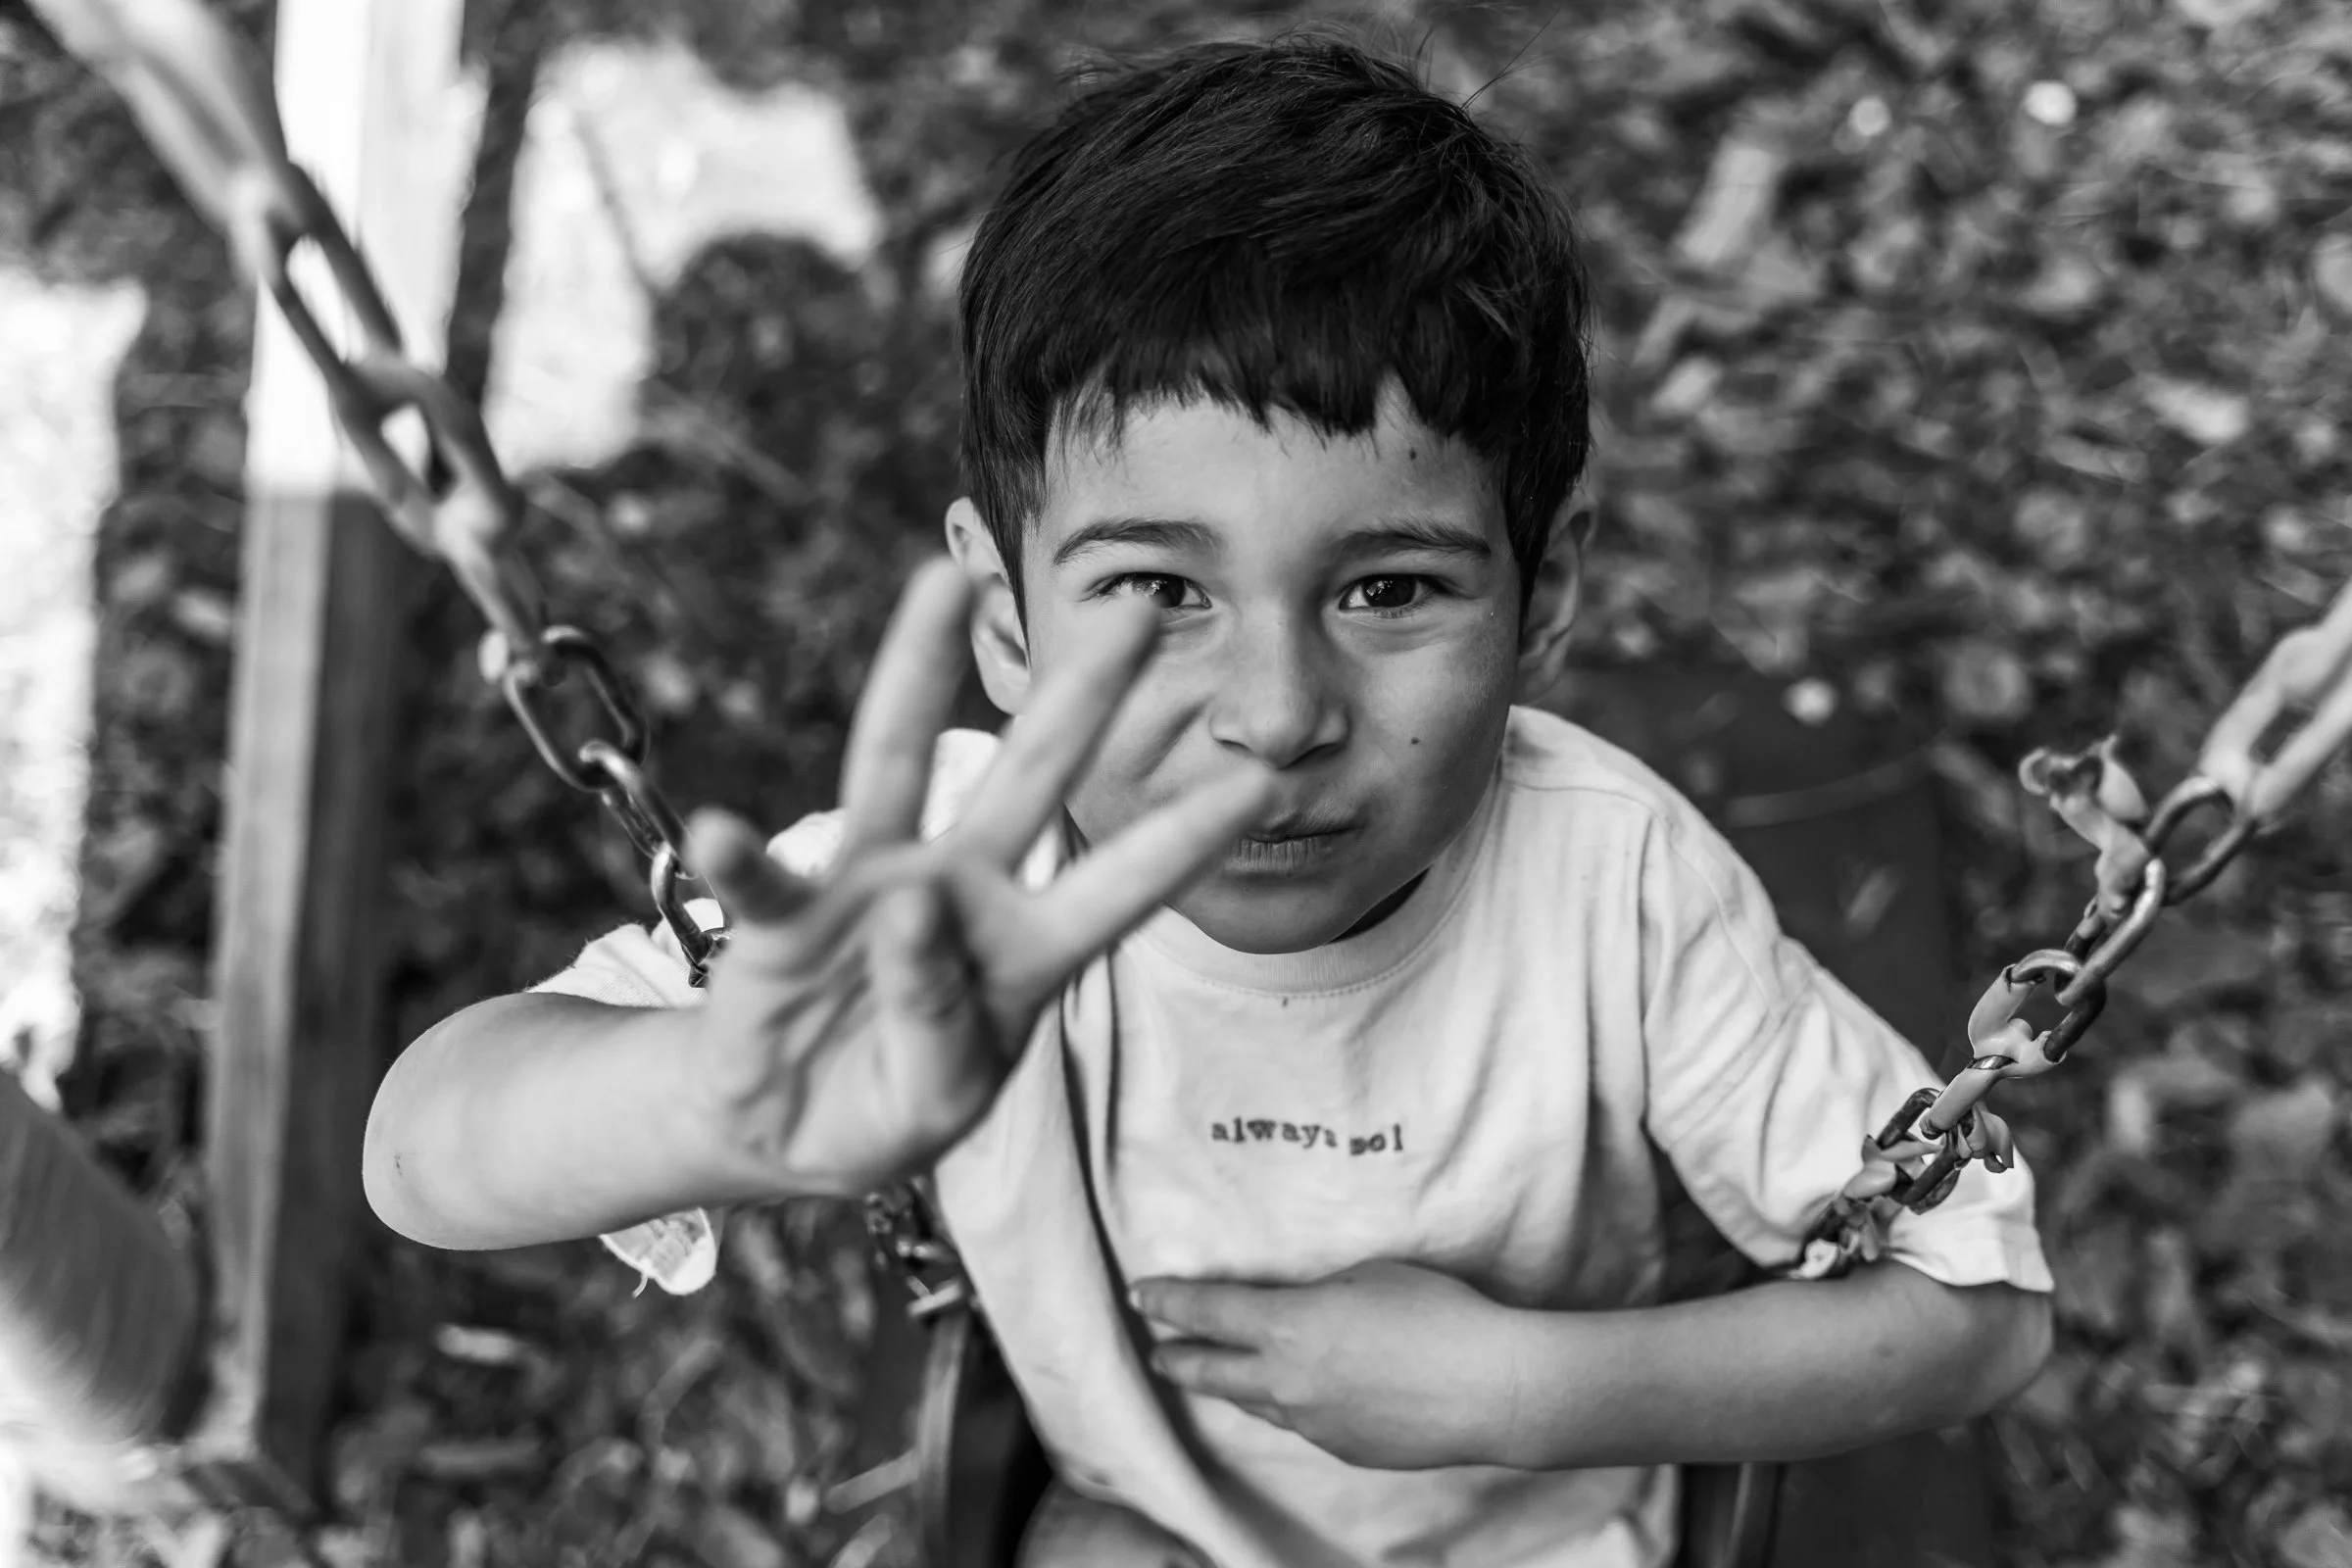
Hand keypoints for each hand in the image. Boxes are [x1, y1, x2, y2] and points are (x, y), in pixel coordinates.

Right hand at [685, 557, 1274, 1198]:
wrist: (781, 1130)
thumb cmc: (886, 1102)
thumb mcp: (937, 1095)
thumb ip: (939, 1018)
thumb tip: (910, 909)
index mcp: (1028, 948)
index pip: (1123, 886)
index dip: (1186, 838)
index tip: (1263, 781)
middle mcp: (957, 891)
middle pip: (1030, 777)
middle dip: (1083, 698)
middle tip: (1138, 611)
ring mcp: (867, 889)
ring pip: (896, 765)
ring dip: (915, 673)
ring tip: (937, 586)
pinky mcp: (784, 922)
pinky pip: (765, 884)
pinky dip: (744, 860)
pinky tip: (726, 831)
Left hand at [1132, 1260, 1520, 1470]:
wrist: (1488, 1390)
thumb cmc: (1436, 1315)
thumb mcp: (1368, 1276)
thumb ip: (1318, 1294)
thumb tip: (1300, 1311)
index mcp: (1287, 1325)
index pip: (1206, 1312)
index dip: (1168, 1302)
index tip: (1141, 1296)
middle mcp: (1286, 1380)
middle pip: (1210, 1371)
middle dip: (1178, 1358)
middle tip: (1159, 1352)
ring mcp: (1312, 1422)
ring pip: (1253, 1403)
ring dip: (1229, 1386)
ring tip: (1216, 1375)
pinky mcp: (1342, 1449)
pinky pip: (1299, 1422)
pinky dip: (1286, 1405)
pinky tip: (1296, 1396)